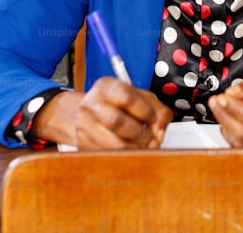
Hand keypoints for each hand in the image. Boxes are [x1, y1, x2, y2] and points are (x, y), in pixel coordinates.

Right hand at [35, 78, 172, 149]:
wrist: (90, 115)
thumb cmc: (119, 105)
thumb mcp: (141, 99)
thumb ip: (158, 111)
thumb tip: (159, 133)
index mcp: (107, 86)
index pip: (127, 98)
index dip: (145, 112)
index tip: (152, 120)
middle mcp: (92, 103)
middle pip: (117, 121)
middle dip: (139, 134)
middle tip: (149, 138)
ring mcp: (84, 124)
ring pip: (113, 143)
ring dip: (134, 148)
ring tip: (140, 145)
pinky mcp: (83, 144)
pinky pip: (108, 155)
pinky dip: (124, 156)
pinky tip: (129, 150)